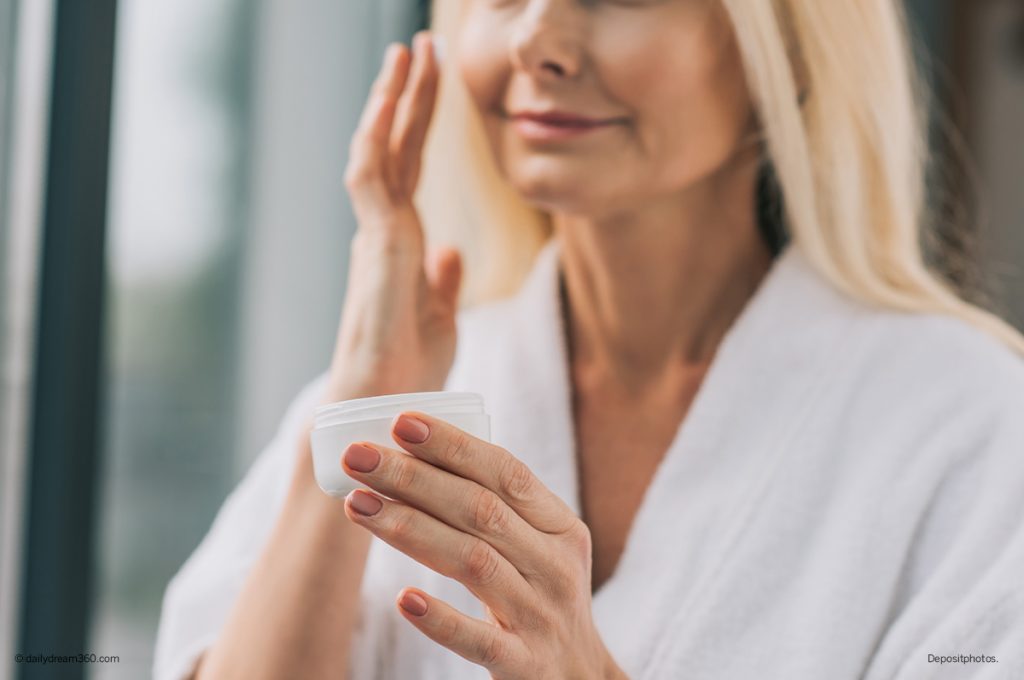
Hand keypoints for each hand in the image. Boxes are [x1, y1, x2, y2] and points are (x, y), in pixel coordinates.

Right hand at [328, 30, 459, 402]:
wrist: (386, 405)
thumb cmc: (408, 371)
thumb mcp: (439, 317)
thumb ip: (442, 281)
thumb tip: (451, 252)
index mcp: (399, 244)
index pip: (409, 169)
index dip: (419, 124)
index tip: (431, 82)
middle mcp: (383, 231)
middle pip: (394, 148)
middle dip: (408, 96)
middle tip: (421, 46)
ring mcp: (377, 235)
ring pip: (379, 150)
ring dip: (393, 101)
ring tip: (408, 53)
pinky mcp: (377, 245)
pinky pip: (372, 176)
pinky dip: (379, 135)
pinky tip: (391, 99)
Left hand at [338, 412, 628, 679]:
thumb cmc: (542, 599)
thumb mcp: (540, 548)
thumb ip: (499, 509)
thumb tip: (414, 455)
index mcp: (561, 528)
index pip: (507, 473)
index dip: (453, 445)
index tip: (400, 422)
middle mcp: (555, 567)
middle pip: (480, 510)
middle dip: (413, 478)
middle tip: (357, 457)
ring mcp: (541, 616)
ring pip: (473, 562)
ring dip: (410, 529)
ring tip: (357, 504)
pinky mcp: (524, 664)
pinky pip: (478, 639)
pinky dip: (440, 616)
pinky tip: (403, 598)